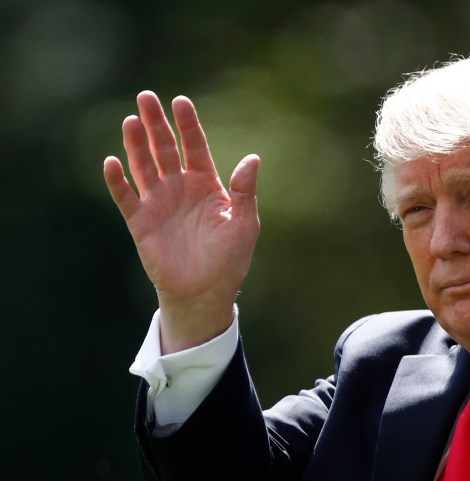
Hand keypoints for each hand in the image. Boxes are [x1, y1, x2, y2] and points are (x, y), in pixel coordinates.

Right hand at [104, 91, 259, 352]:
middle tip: (146, 96)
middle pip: (165, 148)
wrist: (205, 292)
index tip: (181, 102)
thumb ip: (245, 191)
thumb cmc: (230, 259)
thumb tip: (253, 158)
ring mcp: (159, 202)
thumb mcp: (245, 223)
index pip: (194, 147)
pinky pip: (126, 196)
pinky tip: (112, 161)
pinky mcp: (140, 221)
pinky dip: (118, 180)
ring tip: (130, 120)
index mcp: (206, 184)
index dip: (188, 125)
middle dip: (156, 123)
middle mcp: (180, 187)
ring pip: (143, 166)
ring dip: (135, 144)